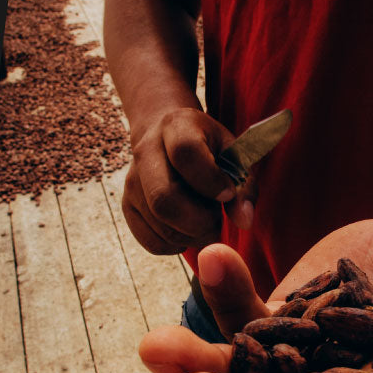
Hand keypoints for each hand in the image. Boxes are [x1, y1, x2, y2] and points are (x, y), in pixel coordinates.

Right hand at [121, 108, 241, 254]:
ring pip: (160, 226)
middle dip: (200, 221)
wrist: (166, 136)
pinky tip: (188, 231)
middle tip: (217, 219)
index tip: (227, 194)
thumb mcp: (232, 154)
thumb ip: (243, 186)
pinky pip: (152, 241)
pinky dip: (177, 245)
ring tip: (205, 221)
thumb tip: (244, 221)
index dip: (211, 181)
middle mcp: (146, 151)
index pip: (185, 153)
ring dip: (193, 235)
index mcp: (177, 127)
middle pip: (164, 199)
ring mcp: (132, 182)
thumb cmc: (208, 147)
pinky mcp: (127, 207)